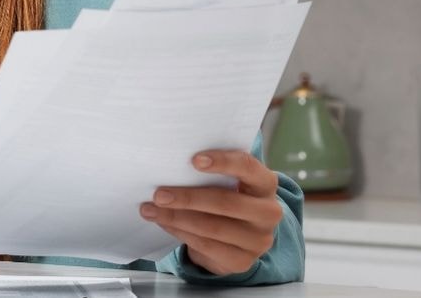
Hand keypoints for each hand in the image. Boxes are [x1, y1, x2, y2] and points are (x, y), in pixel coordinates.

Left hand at [138, 149, 283, 276]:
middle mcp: (268, 212)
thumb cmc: (227, 197)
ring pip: (212, 228)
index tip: (194, 160)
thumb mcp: (227, 182)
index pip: (248, 167)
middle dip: (188, 198)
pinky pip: (205, 245)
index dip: (223, 162)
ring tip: (151, 210)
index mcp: (265, 184)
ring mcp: (258, 240)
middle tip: (159, 194)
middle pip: (226, 202)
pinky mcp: (242, 261)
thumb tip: (170, 164)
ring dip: (176, 218)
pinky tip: (165, 224)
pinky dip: (180, 233)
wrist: (239, 237)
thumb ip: (209, 172)